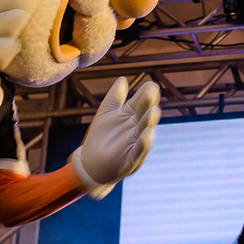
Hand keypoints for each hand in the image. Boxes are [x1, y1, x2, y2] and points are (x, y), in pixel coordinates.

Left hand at [70, 77, 161, 196]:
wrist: (91, 164)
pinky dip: (144, 144)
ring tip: (153, 111)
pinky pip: (139, 151)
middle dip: (148, 105)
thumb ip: (115, 97)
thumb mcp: (106, 113)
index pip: (140, 104)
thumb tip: (123, 79)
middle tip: (152, 93)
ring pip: (144, 132)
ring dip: (149, 123)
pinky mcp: (132, 160)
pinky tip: (147, 134)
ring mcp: (135, 145)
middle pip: (144, 116)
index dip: (146, 95)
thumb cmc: (101, 138)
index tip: (151, 85)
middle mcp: (136, 130)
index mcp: (131, 117)